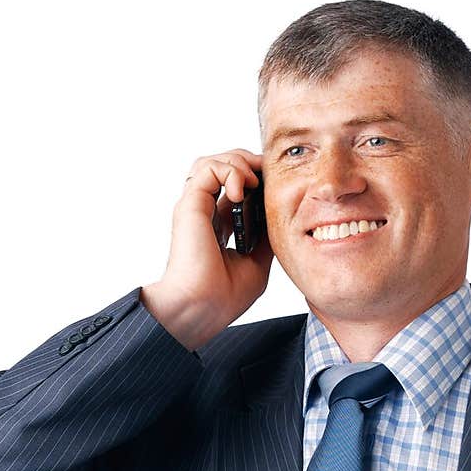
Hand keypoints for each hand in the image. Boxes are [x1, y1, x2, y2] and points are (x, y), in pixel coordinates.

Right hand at [141, 148, 273, 350]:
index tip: (274, 184)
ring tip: (253, 181)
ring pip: (212, 162)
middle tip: (268, 173)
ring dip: (238, 162)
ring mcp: (196, 207)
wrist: (203, 308)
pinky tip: (242, 189)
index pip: (234, 188)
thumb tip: (279, 218)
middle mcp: (204, 213)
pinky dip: (229, 170)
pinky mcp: (191, 205)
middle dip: (248, 162)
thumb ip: (265, 238)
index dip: (255, 178)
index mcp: (218, 226)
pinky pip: (208, 168)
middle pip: (222, 167)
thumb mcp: (257, 263)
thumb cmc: (224, 297)